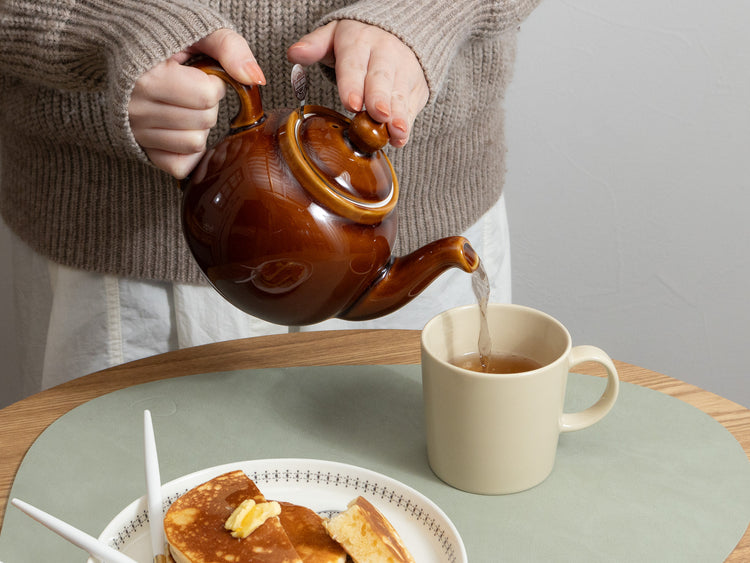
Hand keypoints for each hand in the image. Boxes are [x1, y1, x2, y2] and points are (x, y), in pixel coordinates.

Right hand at [128, 29, 264, 178]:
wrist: (129, 54)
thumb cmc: (168, 44)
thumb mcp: (199, 34)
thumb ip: (230, 48)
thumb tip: (255, 79)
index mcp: (147, 78)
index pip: (207, 95)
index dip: (213, 84)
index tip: (199, 74)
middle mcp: (136, 109)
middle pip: (204, 121)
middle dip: (208, 105)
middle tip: (191, 90)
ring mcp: (138, 133)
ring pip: (195, 143)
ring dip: (199, 126)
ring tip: (183, 106)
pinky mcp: (143, 151)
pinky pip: (180, 166)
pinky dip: (188, 151)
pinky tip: (182, 128)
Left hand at [287, 20, 428, 147]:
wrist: (397, 34)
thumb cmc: (357, 42)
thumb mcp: (333, 36)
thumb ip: (313, 45)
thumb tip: (293, 53)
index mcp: (359, 41)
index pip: (354, 63)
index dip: (353, 83)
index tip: (352, 103)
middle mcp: (385, 53)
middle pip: (381, 78)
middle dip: (379, 98)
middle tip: (377, 115)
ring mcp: (404, 69)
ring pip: (399, 93)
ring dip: (398, 115)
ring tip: (395, 132)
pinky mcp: (416, 86)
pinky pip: (411, 106)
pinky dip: (407, 122)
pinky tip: (400, 137)